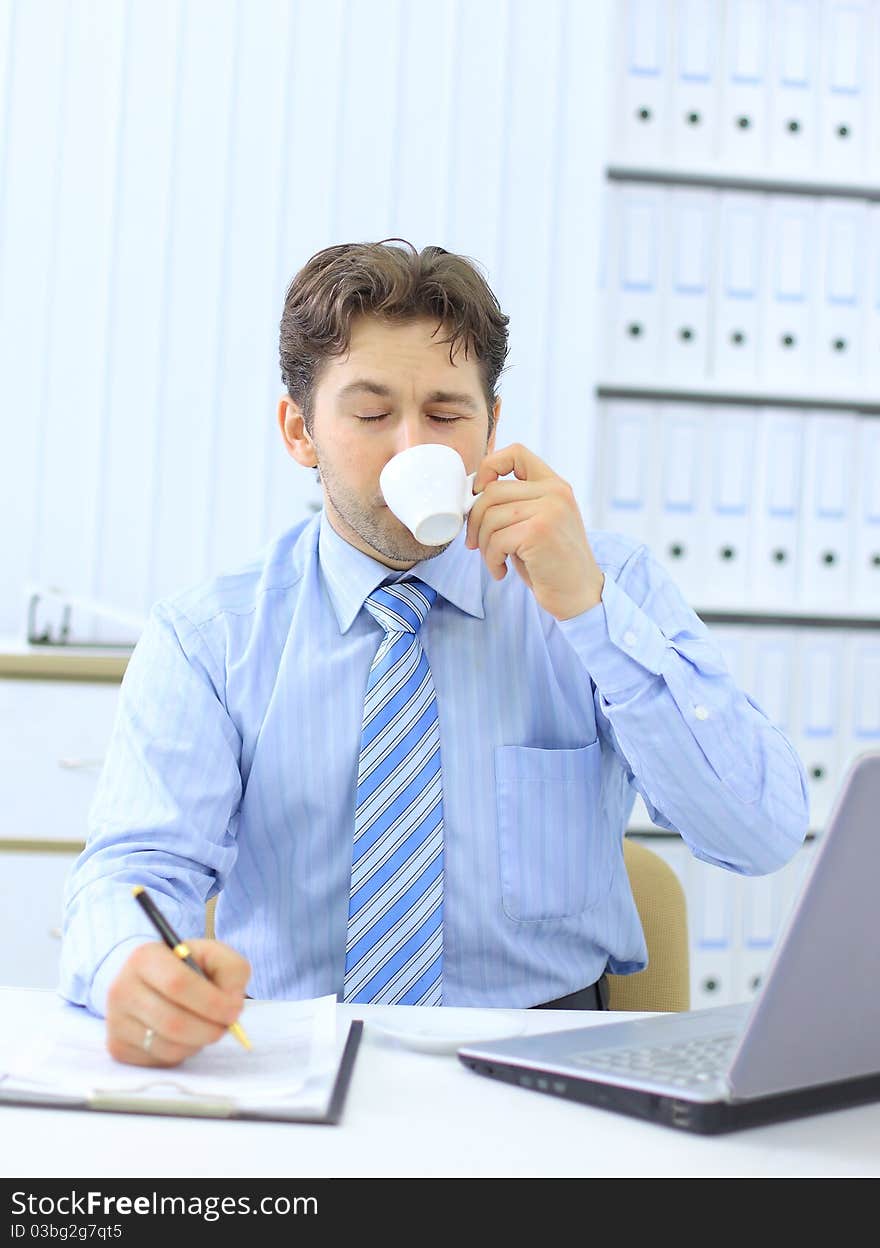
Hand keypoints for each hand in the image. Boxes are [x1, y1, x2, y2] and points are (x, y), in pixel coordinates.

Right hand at [105, 939, 250, 1067]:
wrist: (150, 982)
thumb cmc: (186, 967)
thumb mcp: (213, 955)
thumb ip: (232, 971)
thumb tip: (231, 1004)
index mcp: (145, 957)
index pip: (178, 984)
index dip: (212, 1002)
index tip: (233, 1011)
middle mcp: (122, 988)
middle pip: (173, 1021)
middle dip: (209, 1029)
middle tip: (226, 1026)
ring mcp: (115, 1020)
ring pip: (167, 1046)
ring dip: (198, 1043)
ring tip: (205, 1027)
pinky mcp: (117, 1047)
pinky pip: (159, 1060)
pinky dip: (182, 1053)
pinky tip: (184, 1036)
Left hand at [465, 442, 604, 620]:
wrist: (579, 595)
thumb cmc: (551, 563)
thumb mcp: (538, 523)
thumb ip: (515, 504)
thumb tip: (471, 496)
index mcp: (555, 485)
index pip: (516, 452)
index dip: (489, 467)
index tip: (478, 494)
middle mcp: (555, 492)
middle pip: (492, 491)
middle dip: (475, 521)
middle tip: (475, 543)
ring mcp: (549, 510)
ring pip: (490, 517)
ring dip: (484, 544)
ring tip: (495, 561)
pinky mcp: (539, 531)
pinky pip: (496, 539)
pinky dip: (491, 560)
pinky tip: (502, 571)